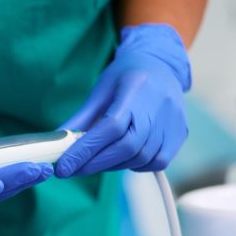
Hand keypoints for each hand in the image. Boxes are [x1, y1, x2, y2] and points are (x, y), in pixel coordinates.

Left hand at [56, 24, 190, 176]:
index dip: (86, 150)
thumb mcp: (99, 92)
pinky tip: (121, 158)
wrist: (161, 66)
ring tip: (94, 162)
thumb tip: (54, 146)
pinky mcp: (181, 134)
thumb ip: (79, 120)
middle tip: (72, 169)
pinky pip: (157, 161)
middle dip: (95, 163)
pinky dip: (135, 165)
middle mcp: (160, 106)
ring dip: (112, 165)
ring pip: (141, 158)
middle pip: (127, 146)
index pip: (110, 127)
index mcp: (136, 89)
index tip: (63, 167)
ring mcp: (174, 121)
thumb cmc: (125, 78)